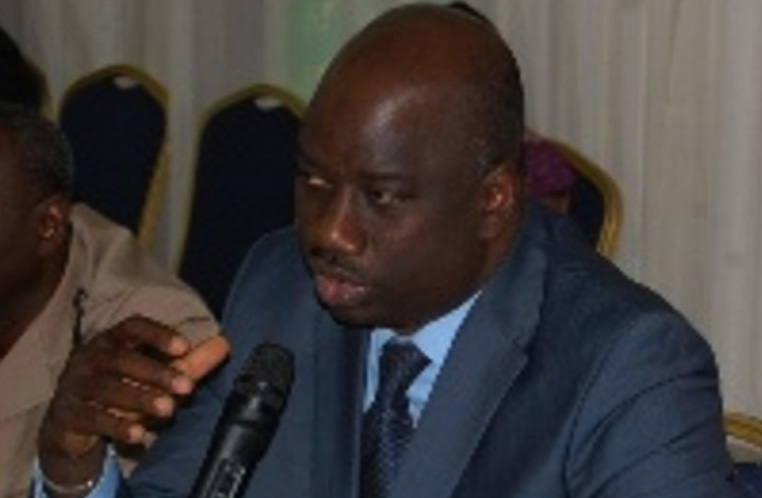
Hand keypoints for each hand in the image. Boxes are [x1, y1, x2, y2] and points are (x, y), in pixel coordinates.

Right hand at [37, 316, 228, 492]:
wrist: (72, 421)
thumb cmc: (121, 386)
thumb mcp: (154, 375)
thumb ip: (189, 361)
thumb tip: (224, 344)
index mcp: (111, 341)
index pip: (132, 328)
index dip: (157, 335)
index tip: (184, 346)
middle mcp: (90, 358)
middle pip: (122, 360)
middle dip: (157, 373)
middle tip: (188, 387)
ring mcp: (76, 386)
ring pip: (108, 389)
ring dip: (140, 398)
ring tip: (169, 410)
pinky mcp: (70, 415)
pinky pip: (93, 419)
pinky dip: (116, 426)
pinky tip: (139, 434)